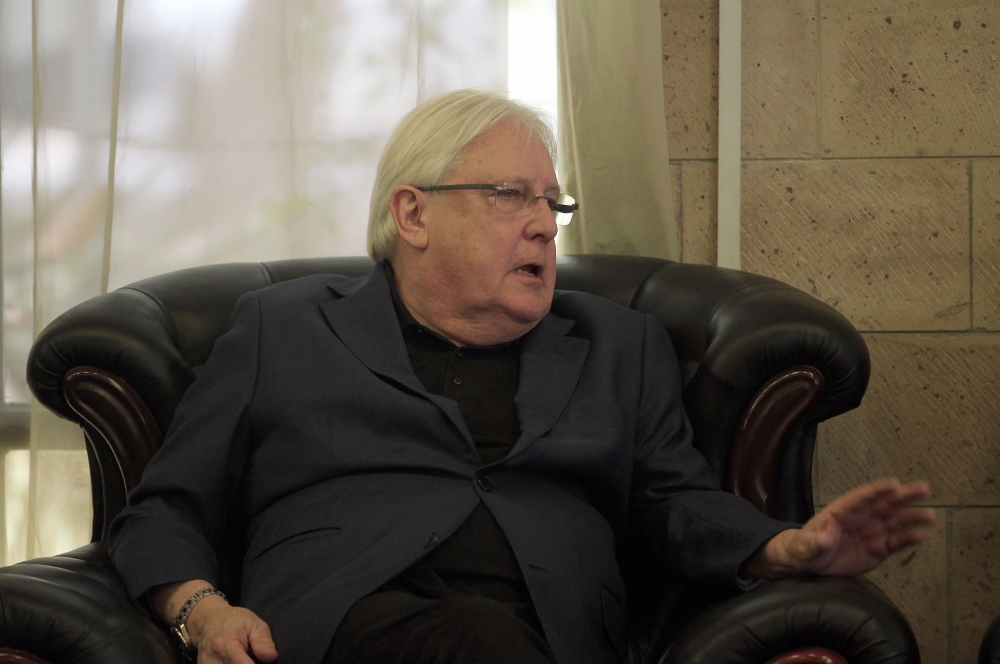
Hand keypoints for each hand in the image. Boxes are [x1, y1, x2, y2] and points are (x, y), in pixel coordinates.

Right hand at [185, 597, 277, 663]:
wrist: (207, 620)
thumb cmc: (234, 621)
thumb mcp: (254, 624)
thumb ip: (263, 641)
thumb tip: (271, 659)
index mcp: (227, 645)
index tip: (262, 661)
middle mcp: (213, 660)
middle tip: (253, 657)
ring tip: (245, 657)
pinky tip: (235, 660)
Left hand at [746, 478, 935, 578]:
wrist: (812, 563)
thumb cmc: (806, 547)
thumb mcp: (806, 545)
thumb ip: (816, 541)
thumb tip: (824, 538)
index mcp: (843, 510)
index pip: (862, 497)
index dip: (878, 491)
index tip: (894, 484)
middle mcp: (862, 518)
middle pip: (885, 504)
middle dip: (904, 496)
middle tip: (924, 489)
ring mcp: (872, 532)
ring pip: (895, 522)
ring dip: (912, 518)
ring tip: (930, 516)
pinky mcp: (879, 549)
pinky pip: (895, 542)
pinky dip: (908, 539)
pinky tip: (921, 536)